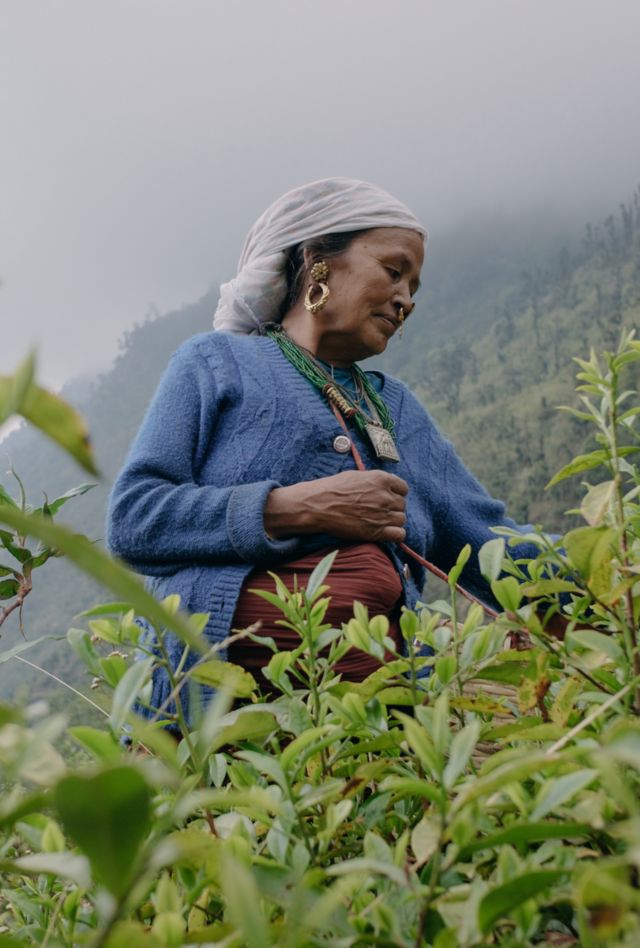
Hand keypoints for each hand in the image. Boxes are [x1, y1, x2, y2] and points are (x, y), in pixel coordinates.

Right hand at [264, 470, 408, 543]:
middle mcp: (385, 496)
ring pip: (401, 519)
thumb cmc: (331, 489)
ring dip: (392, 521)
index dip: (395, 493)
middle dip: (392, 508)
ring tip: (378, 522)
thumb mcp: (356, 476)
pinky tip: (384, 533)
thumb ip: (374, 481)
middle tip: (377, 511)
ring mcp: (382, 514)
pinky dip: (394, 535)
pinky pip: (399, 534)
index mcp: (381, 479)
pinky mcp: (377, 531)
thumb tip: (382, 487)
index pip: (403, 488)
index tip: (387, 498)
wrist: (317, 506)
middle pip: (402, 505)